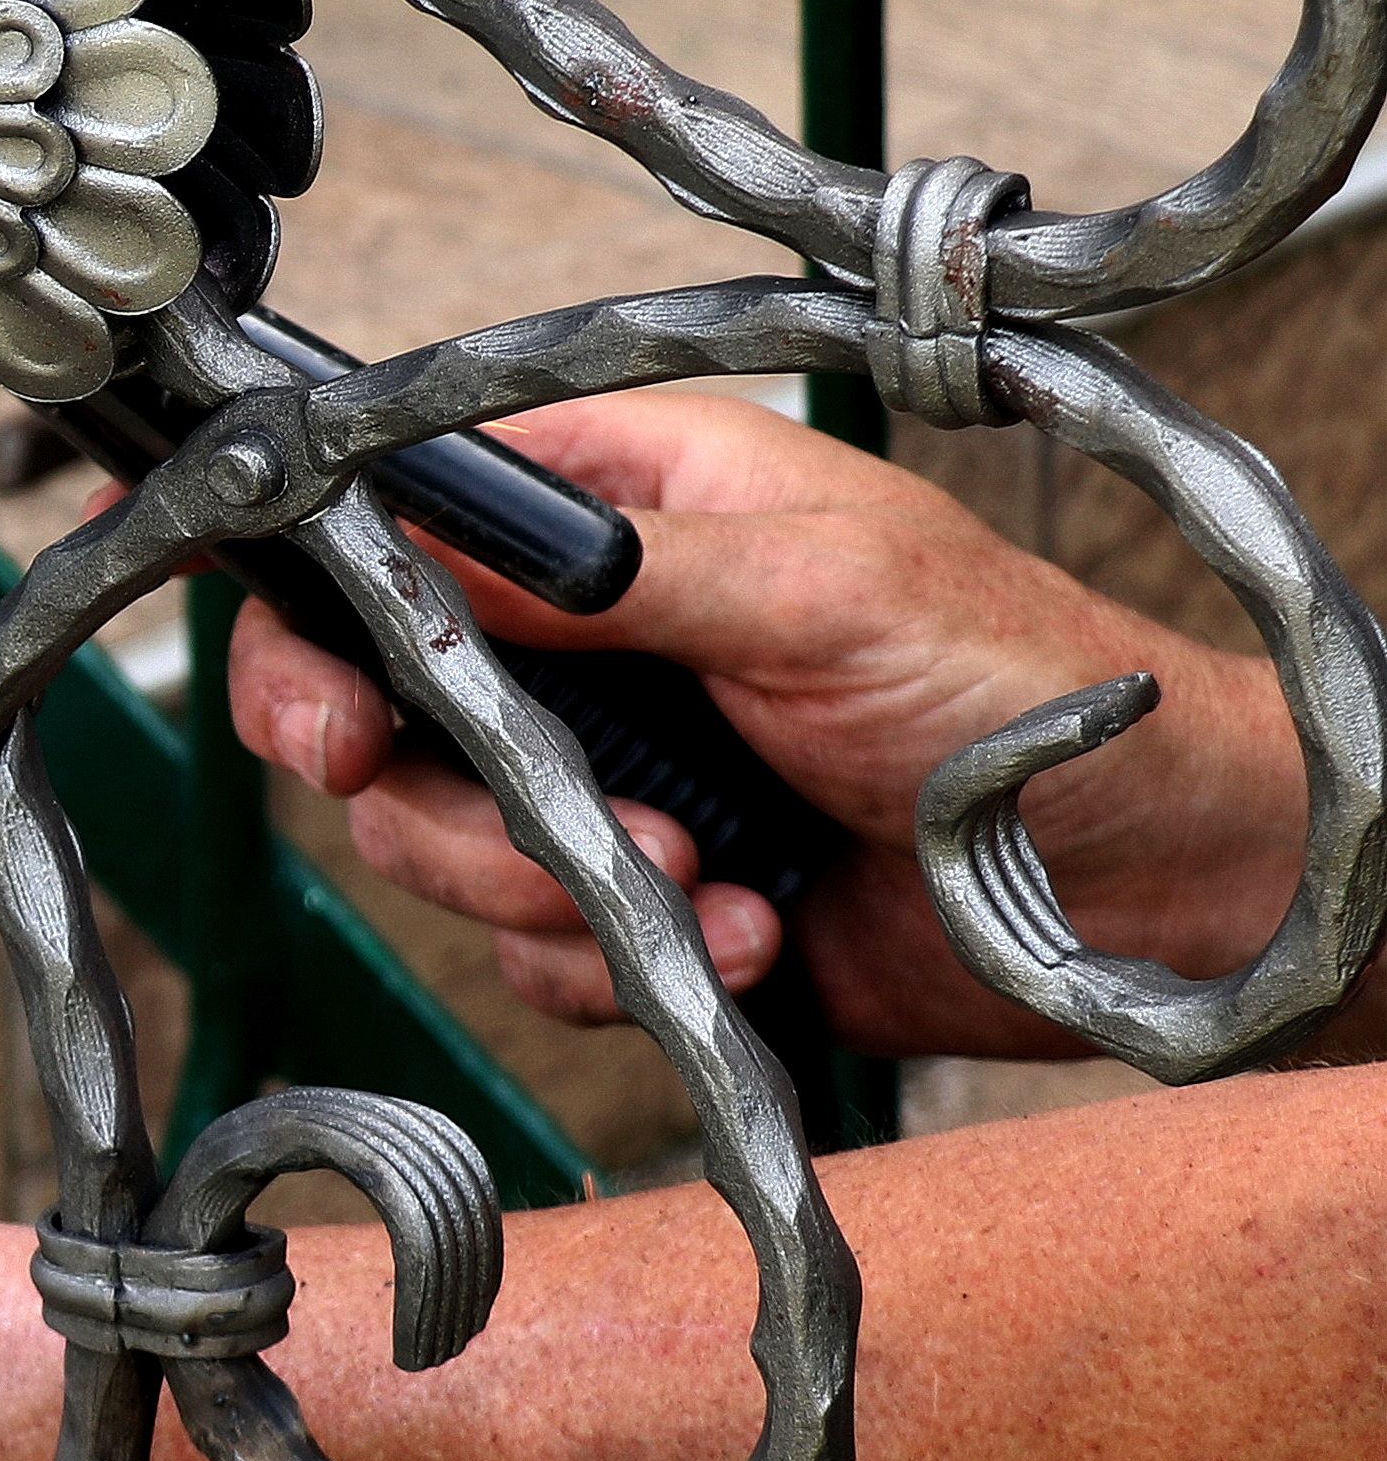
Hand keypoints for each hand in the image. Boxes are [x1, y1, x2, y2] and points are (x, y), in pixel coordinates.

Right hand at [226, 390, 1324, 1059]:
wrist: (1136, 882)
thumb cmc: (1012, 681)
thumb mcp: (814, 586)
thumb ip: (612, 566)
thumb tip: (433, 532)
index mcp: (609, 503)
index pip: (395, 528)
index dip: (323, 619)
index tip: (337, 711)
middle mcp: (578, 631)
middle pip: (378, 706)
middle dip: (433, 790)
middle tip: (495, 823)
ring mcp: (598, 764)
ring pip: (439, 841)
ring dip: (556, 882)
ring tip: (702, 878)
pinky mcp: (634, 893)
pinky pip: (536, 947)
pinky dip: (626, 957)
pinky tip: (751, 931)